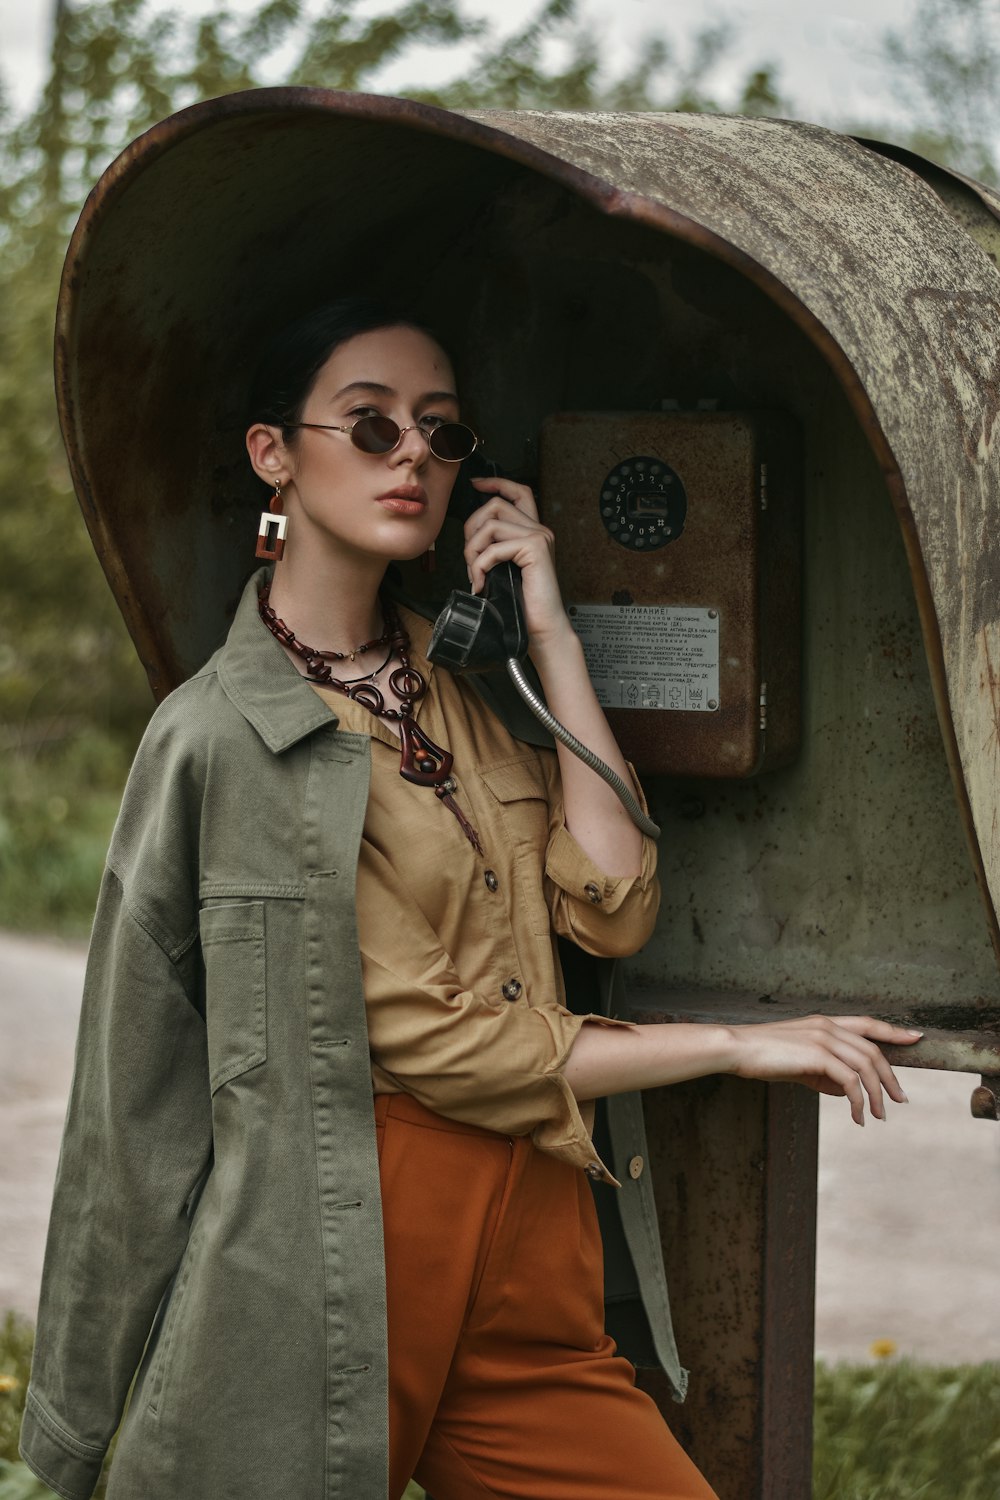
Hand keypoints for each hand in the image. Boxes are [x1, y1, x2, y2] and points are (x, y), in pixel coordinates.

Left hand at [464, 476, 571, 648]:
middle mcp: (539, 530)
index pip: (518, 492)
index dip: (496, 483)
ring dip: (472, 550)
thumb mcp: (505, 570)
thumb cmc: (523, 606)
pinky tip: (480, 583)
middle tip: (469, 560)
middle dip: (471, 529)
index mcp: (534, 532)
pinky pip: (493, 548)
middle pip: (494, 505)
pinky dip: (479, 566)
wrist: (542, 630)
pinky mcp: (534, 549)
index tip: (476, 484)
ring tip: (474, 574)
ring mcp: (539, 537)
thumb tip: (471, 535)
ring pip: (490, 524)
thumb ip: (495, 548)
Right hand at [725, 1014, 922, 1124]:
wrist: (738, 1050)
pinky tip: (856, 1116)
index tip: (916, 1037)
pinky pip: (850, 1081)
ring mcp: (824, 1038)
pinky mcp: (818, 1055)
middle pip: (873, 1051)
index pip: (868, 1024)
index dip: (893, 1031)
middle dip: (890, 1078)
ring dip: (877, 1095)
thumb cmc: (764, 1057)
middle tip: (899, 1101)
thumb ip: (825, 1074)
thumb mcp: (799, 1064)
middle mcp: (828, 1026)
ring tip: (878, 1116)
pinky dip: (858, 1101)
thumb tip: (847, 1092)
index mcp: (825, 1022)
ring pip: (866, 1066)